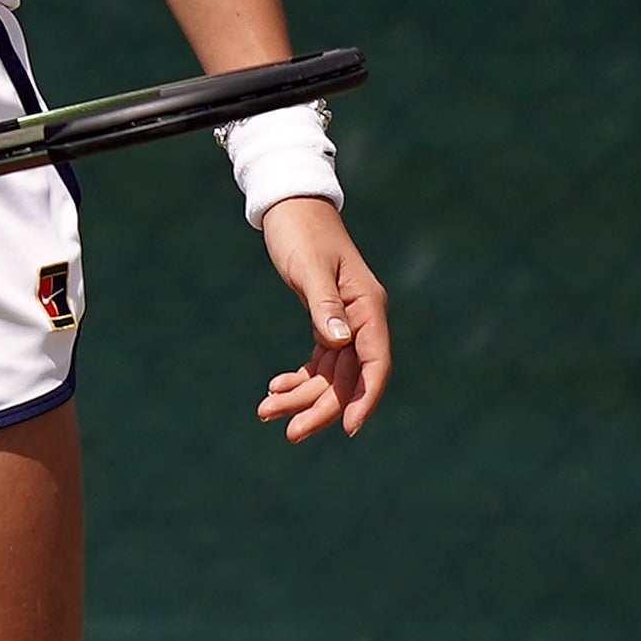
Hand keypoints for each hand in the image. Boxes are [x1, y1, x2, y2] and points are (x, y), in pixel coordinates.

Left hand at [255, 198, 389, 442]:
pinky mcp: (326, 321)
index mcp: (368, 307)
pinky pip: (319, 362)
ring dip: (302, 396)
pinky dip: (299, 379)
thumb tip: (341, 342)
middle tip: (289, 433)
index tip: (349, 428)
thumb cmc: (301, 232)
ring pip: (331, 375)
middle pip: (349, 377)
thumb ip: (324, 305)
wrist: (290, 207)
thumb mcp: (309, 268)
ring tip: (265, 411)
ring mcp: (345, 323)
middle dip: (321, 407)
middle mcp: (362, 319)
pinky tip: (274, 389)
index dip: (364, 398)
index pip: (374, 362)